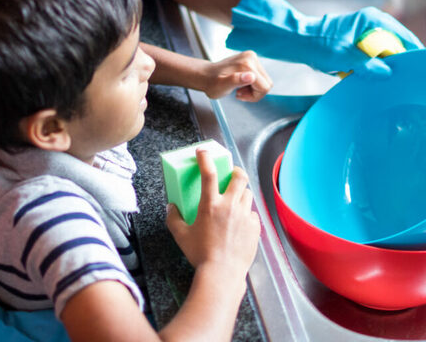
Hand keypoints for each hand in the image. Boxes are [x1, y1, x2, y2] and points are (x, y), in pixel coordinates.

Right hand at [166, 149, 259, 276]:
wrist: (222, 274)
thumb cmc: (200, 255)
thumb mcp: (181, 236)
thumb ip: (173, 218)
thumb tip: (171, 207)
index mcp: (210, 205)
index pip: (209, 172)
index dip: (205, 157)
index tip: (203, 151)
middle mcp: (230, 206)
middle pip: (239, 177)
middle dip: (235, 171)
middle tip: (230, 174)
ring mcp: (244, 216)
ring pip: (247, 194)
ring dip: (241, 193)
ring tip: (234, 200)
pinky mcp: (254, 228)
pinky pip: (252, 214)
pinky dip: (246, 215)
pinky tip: (239, 223)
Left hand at [200, 51, 272, 101]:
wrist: (206, 75)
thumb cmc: (212, 83)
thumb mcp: (222, 86)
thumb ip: (236, 81)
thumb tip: (251, 76)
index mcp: (247, 64)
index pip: (265, 87)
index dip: (254, 96)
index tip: (240, 95)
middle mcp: (251, 57)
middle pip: (267, 83)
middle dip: (254, 92)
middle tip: (239, 92)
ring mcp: (251, 57)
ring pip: (264, 80)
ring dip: (253, 88)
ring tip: (238, 88)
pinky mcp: (250, 58)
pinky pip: (260, 76)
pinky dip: (252, 83)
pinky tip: (240, 83)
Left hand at [225, 0, 423, 74]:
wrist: (298, 42)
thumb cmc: (318, 44)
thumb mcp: (345, 57)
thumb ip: (368, 65)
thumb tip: (388, 73)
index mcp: (373, 20)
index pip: (404, 36)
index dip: (415, 53)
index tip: (423, 68)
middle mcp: (373, 24)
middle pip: (398, 45)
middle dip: (402, 62)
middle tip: (411, 80)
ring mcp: (366, 33)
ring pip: (386, 53)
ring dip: (388, 67)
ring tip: (396, 82)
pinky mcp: (359, 44)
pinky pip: (375, 57)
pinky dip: (376, 67)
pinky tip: (377, 80)